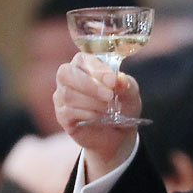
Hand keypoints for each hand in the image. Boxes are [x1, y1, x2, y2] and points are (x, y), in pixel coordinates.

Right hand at [53, 53, 139, 173]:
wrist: (119, 133)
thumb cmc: (122, 106)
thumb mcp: (130, 94)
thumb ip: (126, 85)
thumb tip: (120, 79)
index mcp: (85, 66)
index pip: (81, 59)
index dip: (96, 69)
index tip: (112, 81)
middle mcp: (69, 78)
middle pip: (65, 73)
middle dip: (89, 84)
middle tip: (109, 96)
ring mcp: (62, 97)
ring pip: (68, 94)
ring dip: (92, 102)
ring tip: (108, 109)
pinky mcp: (62, 115)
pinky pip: (68, 111)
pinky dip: (87, 114)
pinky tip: (99, 117)